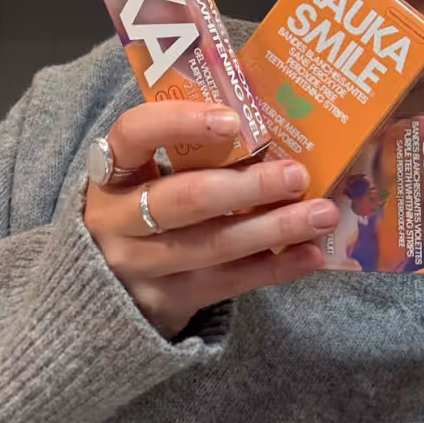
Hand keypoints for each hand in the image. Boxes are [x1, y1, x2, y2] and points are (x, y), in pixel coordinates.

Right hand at [83, 101, 338, 338]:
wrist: (101, 294)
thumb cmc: (143, 211)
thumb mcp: (146, 178)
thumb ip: (190, 153)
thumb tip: (271, 122)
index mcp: (111, 173)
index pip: (134, 133)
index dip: (180, 122)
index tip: (233, 119)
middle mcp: (117, 220)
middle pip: (186, 198)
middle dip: (248, 186)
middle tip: (297, 174)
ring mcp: (140, 267)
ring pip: (213, 245)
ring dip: (274, 228)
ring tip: (322, 214)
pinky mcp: (167, 302)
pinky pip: (228, 283)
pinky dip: (275, 269)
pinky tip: (311, 254)